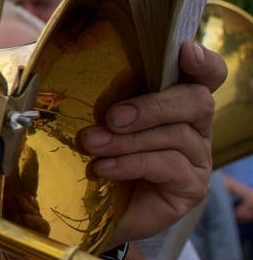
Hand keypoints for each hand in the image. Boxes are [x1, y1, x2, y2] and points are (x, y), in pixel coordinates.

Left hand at [80, 41, 222, 245]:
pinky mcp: (190, 187)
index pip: (205, 74)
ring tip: (92, 144)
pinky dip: (132, 163)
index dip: (201, 61)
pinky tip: (104, 168)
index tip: (183, 51)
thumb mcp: (90, 115)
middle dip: (152, 106)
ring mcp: (197, 157)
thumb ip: (89, 87)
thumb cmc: (93, 152)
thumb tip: (53, 52)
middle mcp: (194, 126)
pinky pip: (170, 166)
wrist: (88, 207)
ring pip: (177, 135)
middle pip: (196, 100)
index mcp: (175, 99)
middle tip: (112, 117)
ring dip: (129, 140)